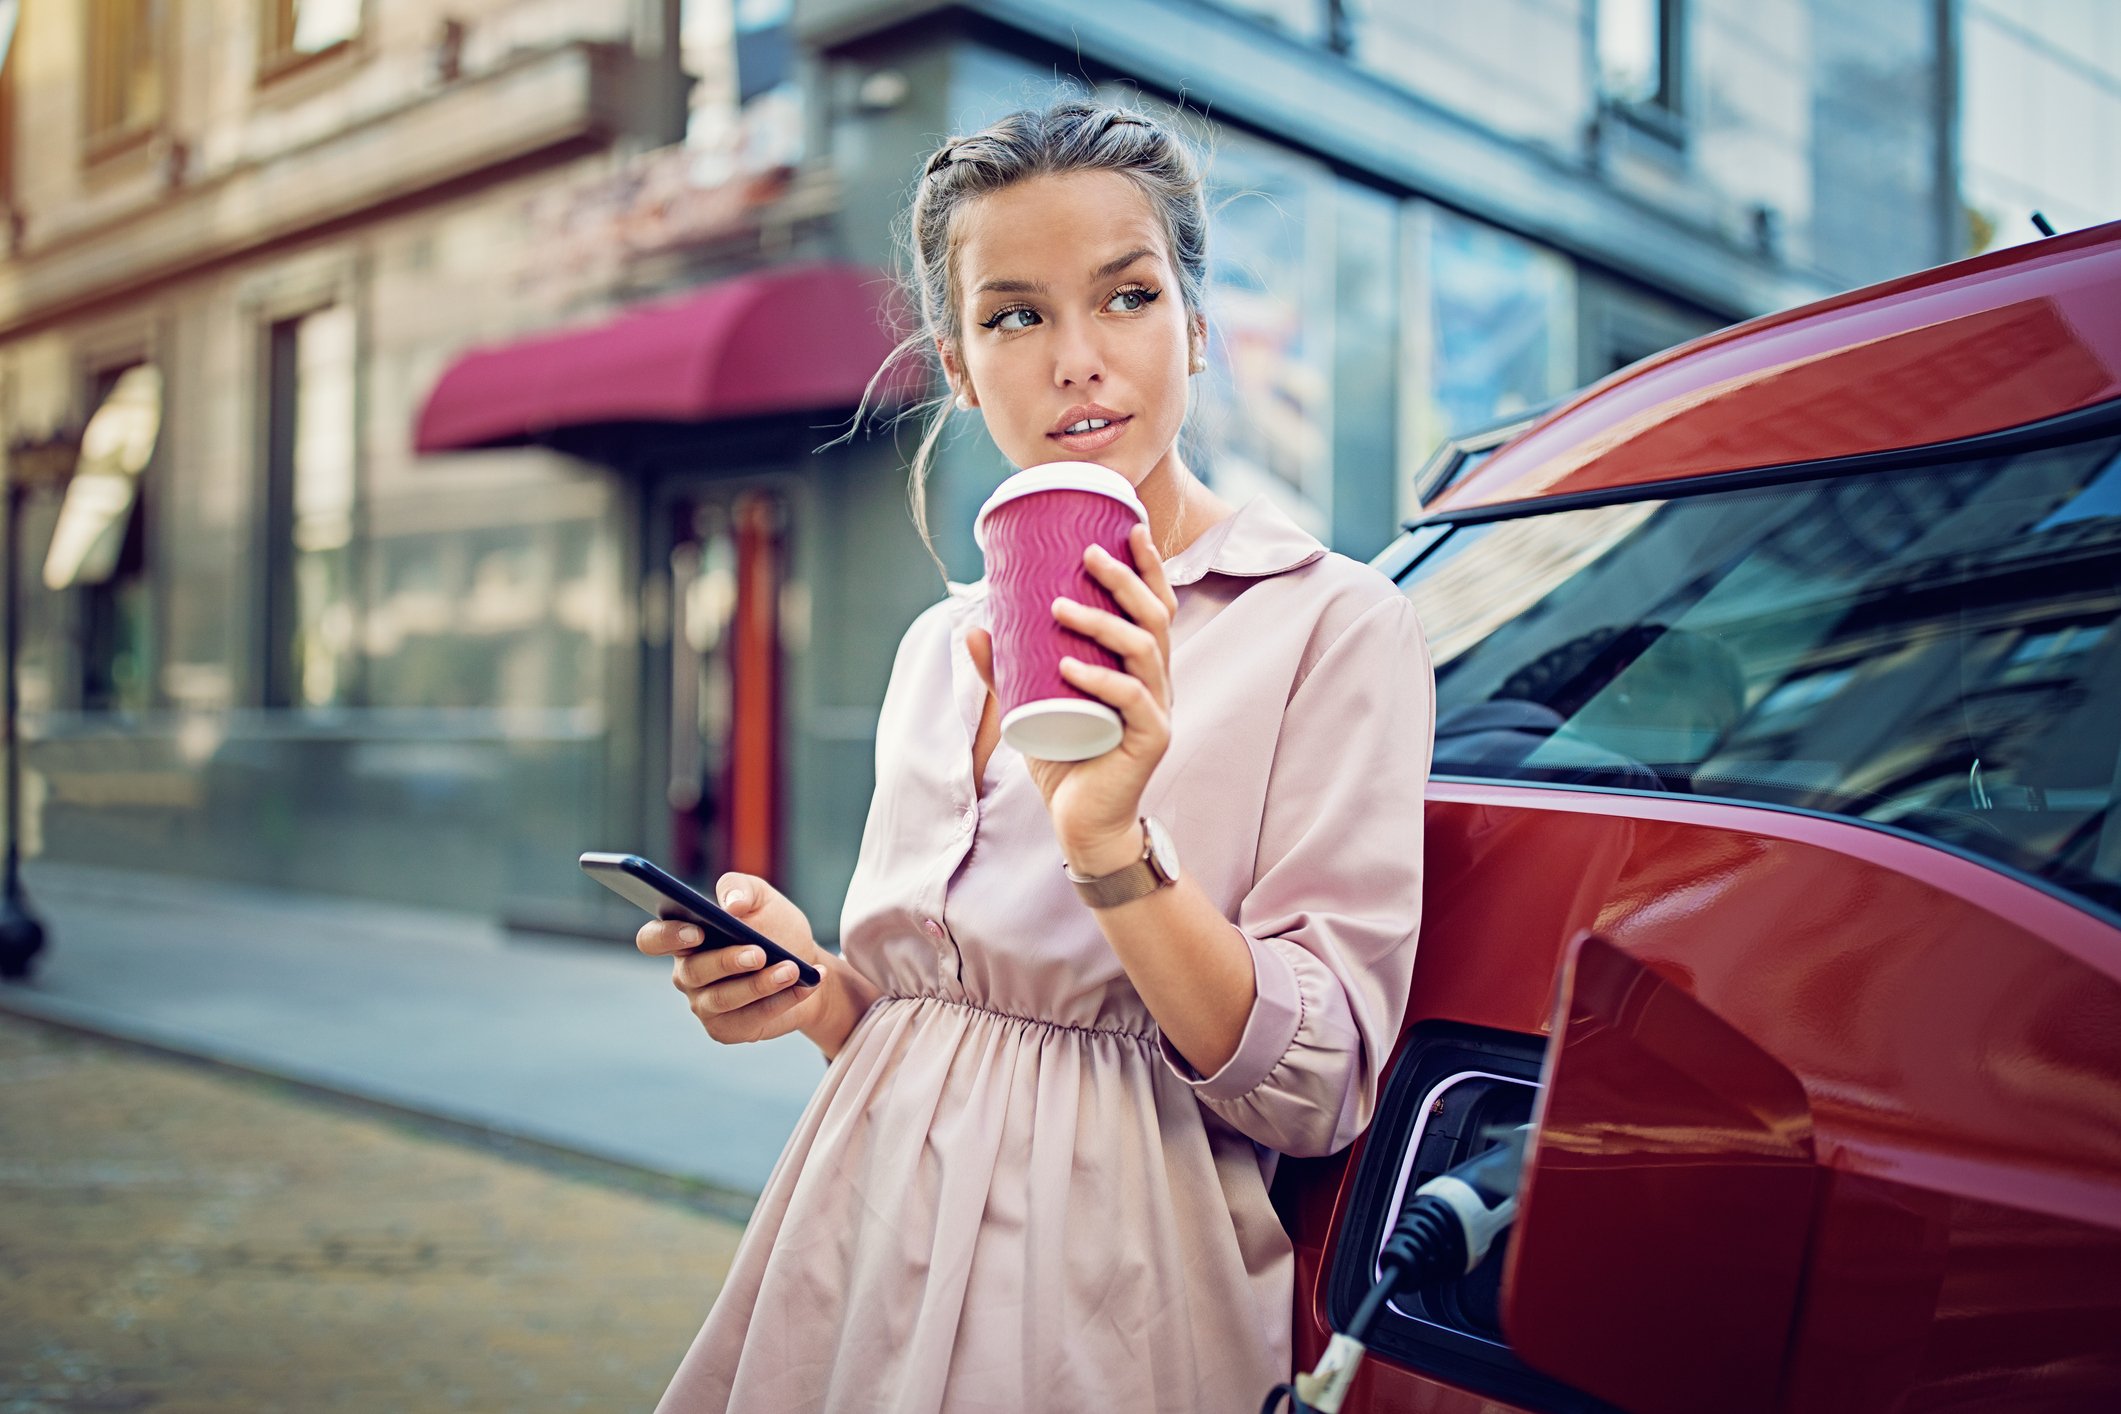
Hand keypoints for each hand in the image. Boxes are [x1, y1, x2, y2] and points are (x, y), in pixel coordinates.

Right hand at [636, 873, 872, 1054]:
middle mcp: (687, 974)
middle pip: (694, 972)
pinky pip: (749, 1019)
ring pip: (723, 999)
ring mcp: (703, 1005)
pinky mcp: (726, 1030)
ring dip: (760, 984)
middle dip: (728, 961)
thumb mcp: (762, 898)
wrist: (805, 964)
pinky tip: (806, 984)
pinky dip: (781, 1001)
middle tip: (760, 952)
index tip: (697, 931)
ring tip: (793, 969)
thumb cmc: (774, 927)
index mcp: (684, 937)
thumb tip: (730, 905)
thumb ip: (741, 888)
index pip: (653, 939)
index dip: (668, 937)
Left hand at [968, 521, 1178, 875]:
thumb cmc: (1066, 759)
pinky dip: (1100, 679)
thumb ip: (1007, 670)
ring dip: (1104, 623)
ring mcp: (1157, 710)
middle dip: (1125, 580)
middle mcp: (1158, 682)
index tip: (1127, 527)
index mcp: (1140, 667)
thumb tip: (973, 627)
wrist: (1083, 823)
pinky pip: (1131, 700)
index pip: (1155, 606)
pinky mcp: (1150, 740)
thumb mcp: (1032, 705)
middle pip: (1155, 617)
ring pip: (1144, 651)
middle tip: (1089, 554)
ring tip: (1061, 606)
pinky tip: (1069, 666)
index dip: (1147, 567)